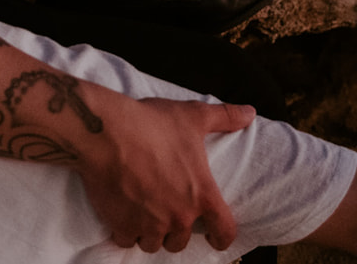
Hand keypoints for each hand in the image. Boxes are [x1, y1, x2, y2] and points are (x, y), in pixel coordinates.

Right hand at [77, 97, 253, 252]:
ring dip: (150, 232)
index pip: (224, 231)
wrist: (107, 133)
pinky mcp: (122, 226)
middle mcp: (178, 216)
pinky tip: (122, 213)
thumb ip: (224, 117)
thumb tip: (249, 113)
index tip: (215, 237)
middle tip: (166, 210)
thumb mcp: (193, 116)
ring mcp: (149, 224)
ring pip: (153, 243)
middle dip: (175, 230)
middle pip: (181, 241)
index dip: (221, 237)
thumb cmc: (152, 124)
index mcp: (201, 194)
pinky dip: (125, 230)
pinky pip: (126, 240)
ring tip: (144, 212)